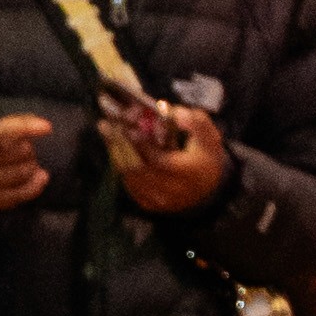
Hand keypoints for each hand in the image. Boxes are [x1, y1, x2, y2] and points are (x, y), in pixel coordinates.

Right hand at [0, 110, 56, 214]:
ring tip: (30, 164)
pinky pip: (20, 194)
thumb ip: (22, 123)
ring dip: (32, 167)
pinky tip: (39, 177)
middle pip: (11, 154)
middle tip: (28, 151)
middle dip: (29, 151)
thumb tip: (44, 127)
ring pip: (18, 174)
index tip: (47, 128)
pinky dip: (36, 185)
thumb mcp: (5, 128)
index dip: (23, 129)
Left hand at [109, 94, 227, 215]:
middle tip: (106, 124)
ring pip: (129, 175)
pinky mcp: (147, 204)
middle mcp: (172, 191)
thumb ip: (195, 122)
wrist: (206, 192)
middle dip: (120, 143)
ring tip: (107, 129)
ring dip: (115, 150)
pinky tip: (113, 145)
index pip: (159, 161)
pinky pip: (128, 181)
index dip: (142, 145)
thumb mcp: (209, 137)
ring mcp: (158, 200)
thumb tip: (172, 112)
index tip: (129, 127)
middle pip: (138, 167)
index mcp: (189, 174)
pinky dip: (119, 162)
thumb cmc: (206, 159)